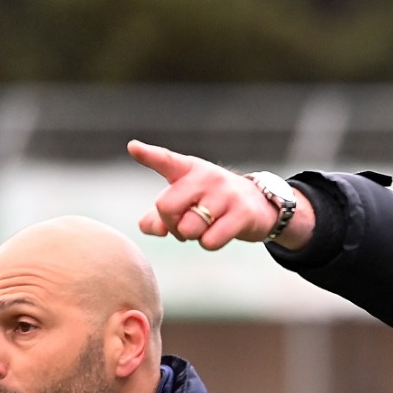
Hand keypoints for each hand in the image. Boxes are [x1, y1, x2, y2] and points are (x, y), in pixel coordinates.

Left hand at [128, 140, 314, 249]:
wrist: (259, 205)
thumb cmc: (213, 203)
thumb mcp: (185, 202)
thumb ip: (159, 216)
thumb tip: (147, 227)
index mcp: (188, 169)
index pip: (166, 160)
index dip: (149, 155)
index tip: (133, 148)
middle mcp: (207, 177)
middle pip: (166, 207)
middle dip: (170, 224)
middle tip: (183, 225)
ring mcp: (226, 194)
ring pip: (189, 228)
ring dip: (192, 236)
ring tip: (204, 228)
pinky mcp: (242, 214)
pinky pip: (210, 241)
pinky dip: (209, 244)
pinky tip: (219, 233)